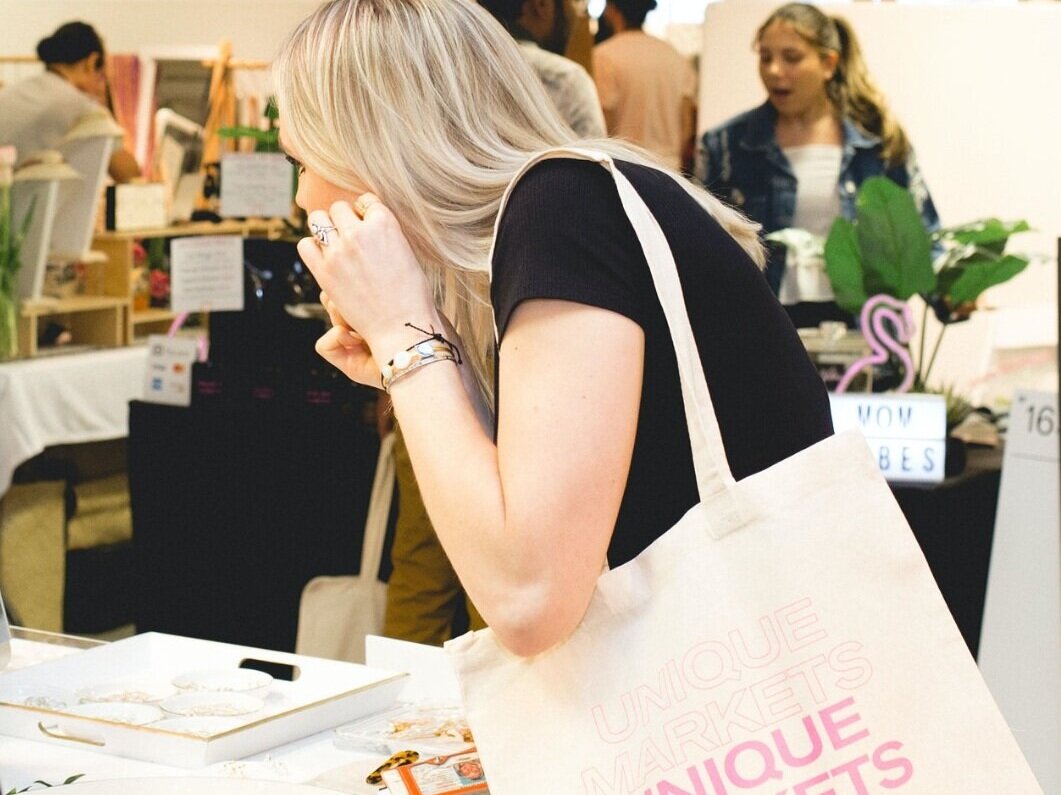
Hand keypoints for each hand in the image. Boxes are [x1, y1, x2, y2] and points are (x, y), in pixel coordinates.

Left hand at [296, 195, 439, 368]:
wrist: (401, 325)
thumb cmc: (411, 294)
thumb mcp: (406, 252)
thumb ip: (385, 233)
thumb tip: (366, 223)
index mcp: (384, 223)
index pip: (365, 200)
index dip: (366, 212)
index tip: (368, 226)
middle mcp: (359, 232)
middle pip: (339, 208)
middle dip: (344, 220)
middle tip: (351, 238)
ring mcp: (339, 251)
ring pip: (317, 219)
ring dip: (325, 228)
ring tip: (335, 244)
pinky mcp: (324, 272)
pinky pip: (305, 245)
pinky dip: (312, 248)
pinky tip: (325, 258)